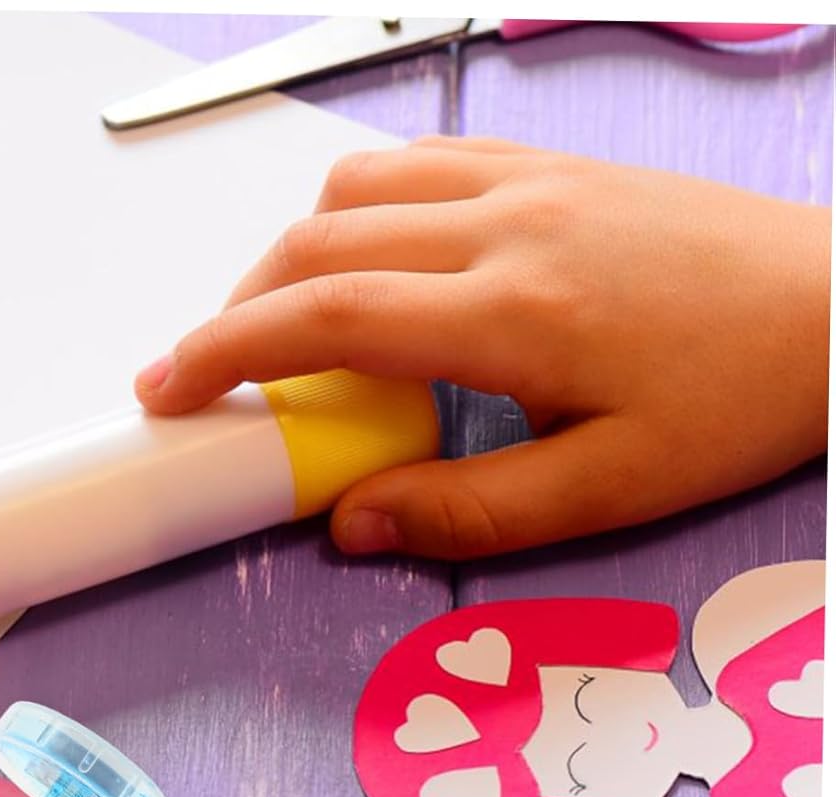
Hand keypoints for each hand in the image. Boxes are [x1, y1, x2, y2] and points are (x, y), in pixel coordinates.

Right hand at [134, 138, 830, 559]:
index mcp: (512, 314)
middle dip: (235, 311)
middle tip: (205, 378)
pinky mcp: (548, 167)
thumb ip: (466, 510)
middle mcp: (504, 225)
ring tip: (284, 331)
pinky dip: (356, 213)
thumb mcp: (606, 491)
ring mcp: (526, 181)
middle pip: (316, 244)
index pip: (325, 318)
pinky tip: (368, 270)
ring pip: (355, 189)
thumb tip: (350, 523)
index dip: (224, 351)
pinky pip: (416, 166)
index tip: (166, 389)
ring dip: (291, 256)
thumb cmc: (737, 403)